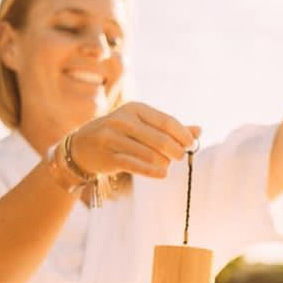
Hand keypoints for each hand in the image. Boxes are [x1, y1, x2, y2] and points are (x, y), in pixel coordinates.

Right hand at [70, 102, 200, 178]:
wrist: (83, 146)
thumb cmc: (121, 135)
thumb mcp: (143, 125)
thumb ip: (170, 128)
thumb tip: (199, 130)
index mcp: (135, 109)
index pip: (167, 122)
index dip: (184, 135)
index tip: (192, 145)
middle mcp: (123, 120)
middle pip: (161, 139)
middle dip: (176, 150)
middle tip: (180, 157)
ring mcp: (113, 138)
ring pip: (150, 154)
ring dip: (164, 162)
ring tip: (166, 164)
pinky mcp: (108, 156)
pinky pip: (136, 166)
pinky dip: (152, 171)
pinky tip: (162, 174)